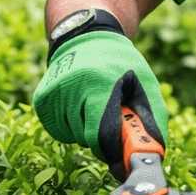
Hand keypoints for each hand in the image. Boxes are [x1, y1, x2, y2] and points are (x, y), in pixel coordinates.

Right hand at [32, 31, 167, 173]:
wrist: (86, 38)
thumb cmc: (122, 65)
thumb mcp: (146, 84)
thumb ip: (153, 119)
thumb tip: (154, 155)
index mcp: (100, 83)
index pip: (101, 135)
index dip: (113, 152)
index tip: (122, 156)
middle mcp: (72, 87)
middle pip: (87, 139)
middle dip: (102, 138)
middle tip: (110, 118)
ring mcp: (53, 93)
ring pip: (72, 138)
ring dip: (85, 132)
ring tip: (93, 106)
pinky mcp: (41, 99)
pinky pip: (58, 132)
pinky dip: (70, 128)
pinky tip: (78, 108)